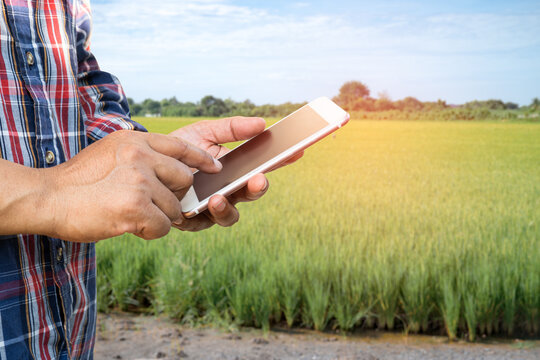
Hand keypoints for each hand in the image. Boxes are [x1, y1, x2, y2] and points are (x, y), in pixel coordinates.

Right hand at [42, 130, 220, 241]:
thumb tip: (173, 169)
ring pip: (175, 208)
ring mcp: (139, 180)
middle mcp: (140, 155)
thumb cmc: (80, 181)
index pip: (180, 145)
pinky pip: (164, 227)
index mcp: (135, 140)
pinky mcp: (137, 206)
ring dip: (157, 217)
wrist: (49, 199)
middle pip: (185, 180)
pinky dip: (149, 232)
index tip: (214, 167)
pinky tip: (127, 225)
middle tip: (146, 203)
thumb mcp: (111, 152)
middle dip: (173, 197)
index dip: (200, 158)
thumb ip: (141, 155)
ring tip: (128, 213)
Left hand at [169, 116, 302, 230]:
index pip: (263, 167)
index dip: (281, 161)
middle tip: (260, 178)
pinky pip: (204, 223)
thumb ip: (232, 128)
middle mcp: (227, 191)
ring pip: (230, 215)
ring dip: (228, 208)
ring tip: (220, 197)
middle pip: (250, 194)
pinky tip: (204, 204)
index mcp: (235, 170)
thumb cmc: (178, 147)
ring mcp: (211, 207)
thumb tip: (262, 123)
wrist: (145, 160)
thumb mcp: (205, 132)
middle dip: (257, 188)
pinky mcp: (192, 220)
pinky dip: (207, 215)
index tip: (297, 152)